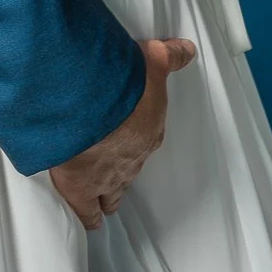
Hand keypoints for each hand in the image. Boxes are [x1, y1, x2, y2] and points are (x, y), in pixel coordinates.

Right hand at [49, 37, 196, 230]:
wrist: (92, 106)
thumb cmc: (123, 82)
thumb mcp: (152, 60)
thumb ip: (170, 57)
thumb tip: (189, 50)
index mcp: (147, 131)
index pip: (145, 140)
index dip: (136, 140)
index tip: (129, 138)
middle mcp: (132, 159)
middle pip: (130, 170)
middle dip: (122, 170)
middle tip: (113, 170)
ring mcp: (109, 178)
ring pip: (113, 194)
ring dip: (109, 195)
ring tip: (104, 201)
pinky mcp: (82, 190)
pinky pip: (88, 212)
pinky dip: (89, 216)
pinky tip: (89, 221)